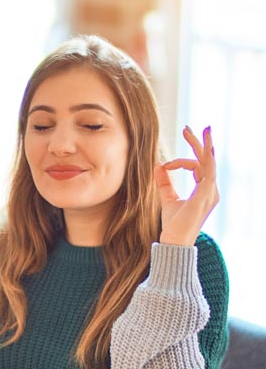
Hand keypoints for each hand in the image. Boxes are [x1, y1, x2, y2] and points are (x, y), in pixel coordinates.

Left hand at [154, 125, 218, 245]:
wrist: (174, 240)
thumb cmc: (173, 223)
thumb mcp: (166, 198)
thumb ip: (163, 182)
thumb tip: (157, 164)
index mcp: (204, 190)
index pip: (197, 167)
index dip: (180, 162)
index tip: (164, 164)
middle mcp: (211, 190)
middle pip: (206, 160)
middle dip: (198, 143)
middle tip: (187, 128)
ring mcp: (211, 192)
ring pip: (208, 162)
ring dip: (202, 145)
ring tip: (198, 130)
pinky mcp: (206, 194)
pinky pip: (208, 171)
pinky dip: (205, 158)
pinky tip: (203, 146)